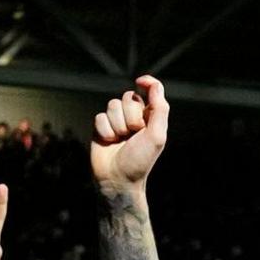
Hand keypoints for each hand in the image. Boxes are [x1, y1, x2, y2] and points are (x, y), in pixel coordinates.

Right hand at [92, 76, 171, 195]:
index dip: (147, 83)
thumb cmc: (140, 160)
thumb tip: (155, 85)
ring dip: (117, 125)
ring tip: (121, 140)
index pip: (150, 92)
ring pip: (112, 105)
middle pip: (128, 97)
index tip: (140, 81)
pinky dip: (105, 131)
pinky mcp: (101, 126)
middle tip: (133, 135)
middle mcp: (134, 116)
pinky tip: (109, 142)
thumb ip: (159, 109)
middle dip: (131, 116)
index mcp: (151, 118)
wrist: (118, 179)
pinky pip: (100, 116)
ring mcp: (116, 121)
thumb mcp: (156, 136)